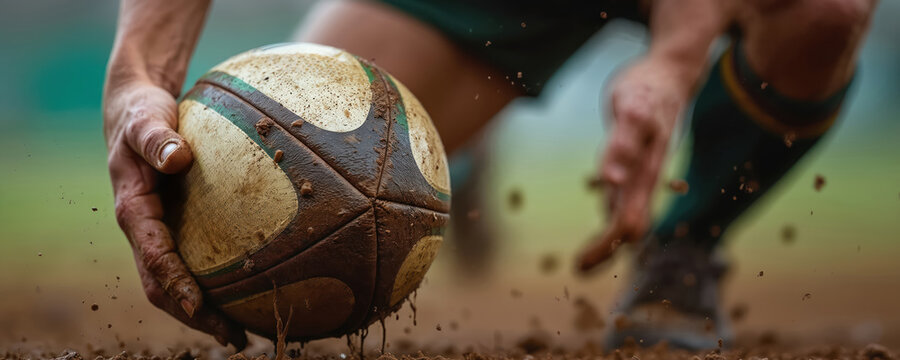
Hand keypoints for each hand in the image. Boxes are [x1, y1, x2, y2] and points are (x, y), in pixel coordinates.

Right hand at [103, 81, 246, 347]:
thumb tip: (179, 157)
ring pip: (178, 283)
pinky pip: (194, 263)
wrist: (133, 110)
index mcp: (134, 212)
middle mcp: (144, 231)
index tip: (200, 306)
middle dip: (197, 316)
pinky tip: (253, 288)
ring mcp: (160, 234)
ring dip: (207, 311)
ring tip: (245, 332)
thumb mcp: (145, 120)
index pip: (153, 259)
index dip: (175, 285)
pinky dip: (217, 283)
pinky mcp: (176, 228)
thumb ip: (157, 138)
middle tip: (236, 337)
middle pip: (164, 287)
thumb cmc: (141, 114)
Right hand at [578, 58, 689, 271]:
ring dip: (618, 211)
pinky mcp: (637, 109)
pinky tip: (609, 178)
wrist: (672, 72)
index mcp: (643, 180)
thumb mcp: (635, 153)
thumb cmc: (648, 116)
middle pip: (631, 209)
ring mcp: (645, 137)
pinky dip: (619, 160)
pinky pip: (629, 135)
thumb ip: (623, 181)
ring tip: (605, 236)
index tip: (581, 269)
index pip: (627, 222)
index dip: (605, 248)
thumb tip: (608, 212)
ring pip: (633, 175)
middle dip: (608, 240)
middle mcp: (648, 166)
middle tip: (582, 265)